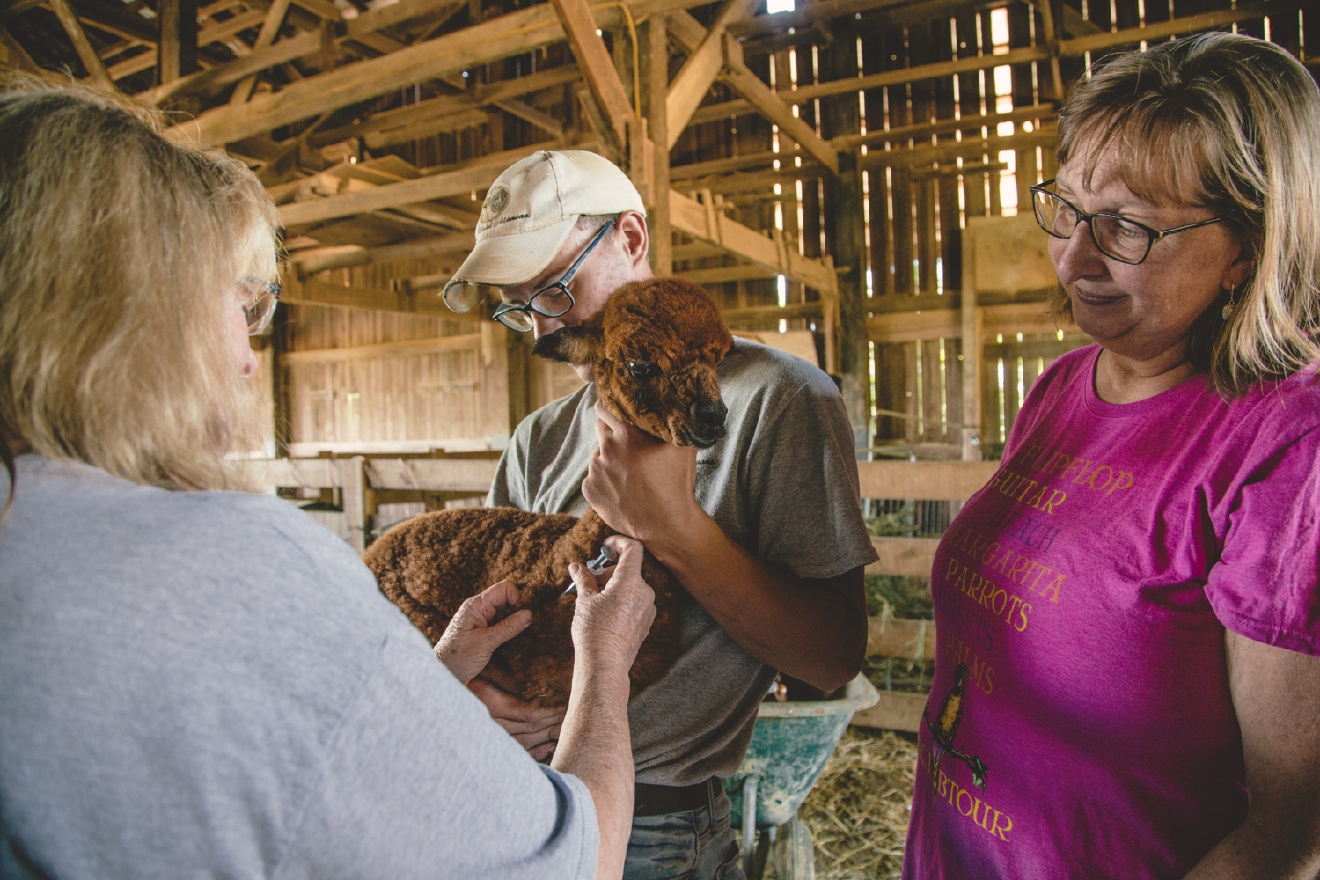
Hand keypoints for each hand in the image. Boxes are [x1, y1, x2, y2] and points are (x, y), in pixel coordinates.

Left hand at [434, 579, 530, 685]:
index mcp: (476, 605)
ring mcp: (478, 617)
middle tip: (513, 630)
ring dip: (510, 621)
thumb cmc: (459, 658)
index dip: (516, 599)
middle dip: (514, 611)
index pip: (504, 588)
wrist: (443, 673)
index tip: (518, 616)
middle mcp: (477, 608)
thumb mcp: (487, 643)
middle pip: (505, 598)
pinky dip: (504, 628)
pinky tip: (501, 641)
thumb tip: (529, 614)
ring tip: (504, 639)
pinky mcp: (480, 628)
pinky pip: (498, 621)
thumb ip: (508, 627)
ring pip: (503, 610)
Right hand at [468, 675, 566, 760]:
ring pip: (523, 743)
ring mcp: (488, 738)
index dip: (549, 712)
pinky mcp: (488, 746)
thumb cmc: (468, 674)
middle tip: (572, 720)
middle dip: (552, 725)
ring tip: (564, 733)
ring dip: (545, 739)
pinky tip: (549, 749)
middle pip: (529, 730)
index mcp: (490, 704)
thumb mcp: (486, 669)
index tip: (566, 706)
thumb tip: (531, 686)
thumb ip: (506, 677)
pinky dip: (533, 753)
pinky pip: (513, 753)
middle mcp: (489, 724)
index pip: (527, 713)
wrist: (444, 695)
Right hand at [568, 535, 656, 671]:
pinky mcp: (646, 623)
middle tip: (590, 582)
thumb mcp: (584, 600)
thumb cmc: (594, 631)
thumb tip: (577, 567)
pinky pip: (635, 603)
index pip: (633, 549)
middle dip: (608, 572)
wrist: (605, 664)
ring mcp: (648, 609)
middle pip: (629, 570)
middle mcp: (645, 593)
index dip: (619, 543)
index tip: (605, 546)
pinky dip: (621, 601)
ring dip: (614, 587)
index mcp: (631, 582)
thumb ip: (584, 579)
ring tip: (594, 600)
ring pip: (631, 588)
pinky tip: (605, 614)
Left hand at [582, 402, 700, 542]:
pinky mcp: (589, 489)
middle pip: (600, 428)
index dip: (610, 407)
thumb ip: (670, 423)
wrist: (666, 525)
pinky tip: (622, 489)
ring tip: (629, 474)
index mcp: (628, 433)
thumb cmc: (676, 483)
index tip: (614, 411)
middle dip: (611, 432)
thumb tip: (671, 405)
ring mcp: (596, 470)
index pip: (604, 406)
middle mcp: (607, 448)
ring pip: (598, 455)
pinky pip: (594, 476)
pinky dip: (604, 480)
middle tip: (626, 445)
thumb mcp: (681, 446)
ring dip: (609, 458)